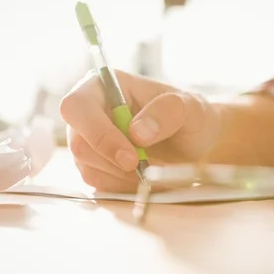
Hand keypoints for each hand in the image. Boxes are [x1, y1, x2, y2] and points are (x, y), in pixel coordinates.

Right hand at [59, 70, 222, 191]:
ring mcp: (89, 142)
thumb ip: (167, 112)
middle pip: (79, 144)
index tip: (131, 157)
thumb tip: (137, 132)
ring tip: (157, 167)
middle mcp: (89, 113)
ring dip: (125, 176)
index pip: (77, 107)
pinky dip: (126, 187)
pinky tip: (147, 176)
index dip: (98, 134)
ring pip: (89, 168)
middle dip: (115, 162)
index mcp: (103, 86)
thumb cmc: (190, 117)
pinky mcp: (95, 167)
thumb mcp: (190, 107)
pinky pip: (100, 185)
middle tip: (148, 169)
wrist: (197, 143)